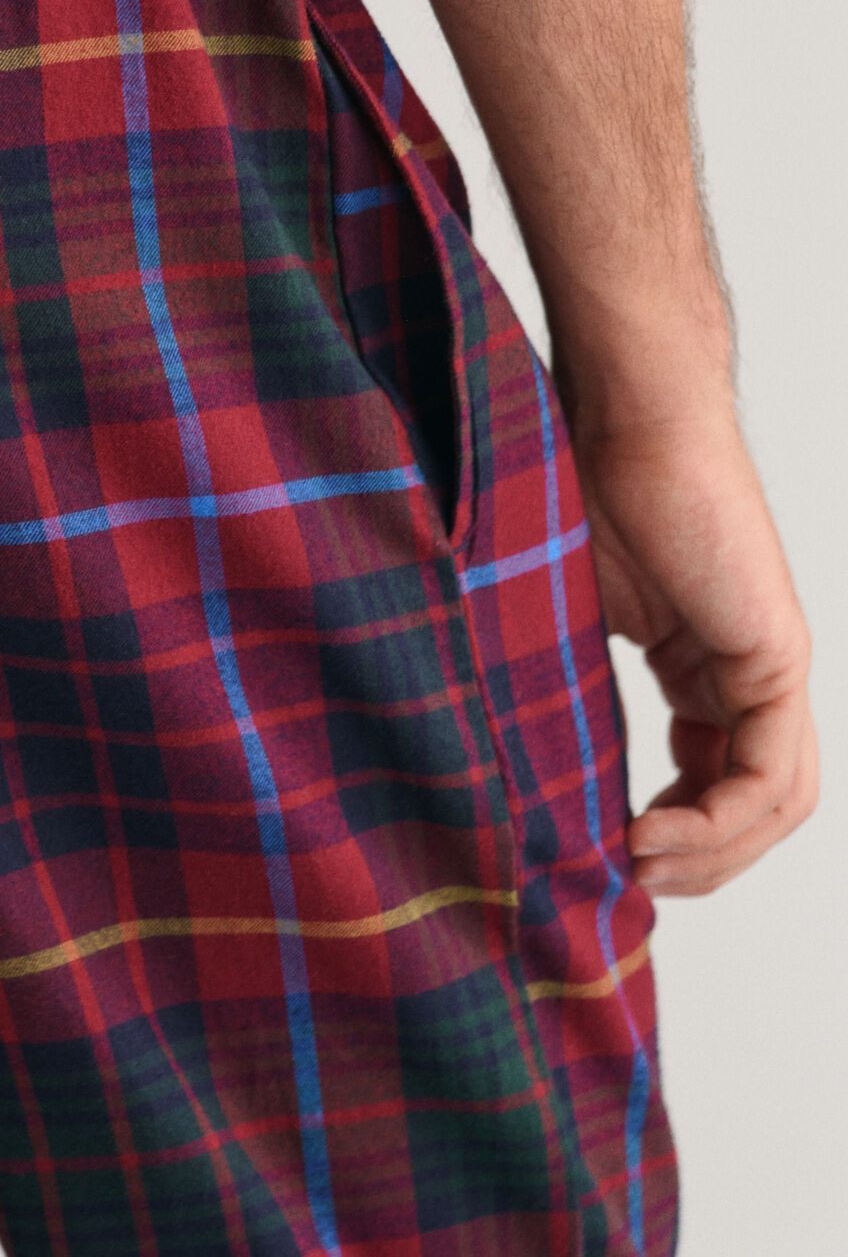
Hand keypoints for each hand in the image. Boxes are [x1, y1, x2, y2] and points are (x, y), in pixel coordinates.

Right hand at [568, 406, 816, 895]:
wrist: (618, 416)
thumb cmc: (578, 488)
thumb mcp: (564, 620)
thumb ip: (569, 690)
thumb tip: (521, 770)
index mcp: (700, 664)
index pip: (712, 779)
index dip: (670, 835)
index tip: (605, 854)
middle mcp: (745, 670)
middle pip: (754, 805)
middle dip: (696, 860)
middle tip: (627, 880)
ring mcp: (768, 663)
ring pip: (775, 802)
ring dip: (710, 854)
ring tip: (638, 862)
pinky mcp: (775, 653)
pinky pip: (773, 773)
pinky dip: (720, 820)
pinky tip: (655, 830)